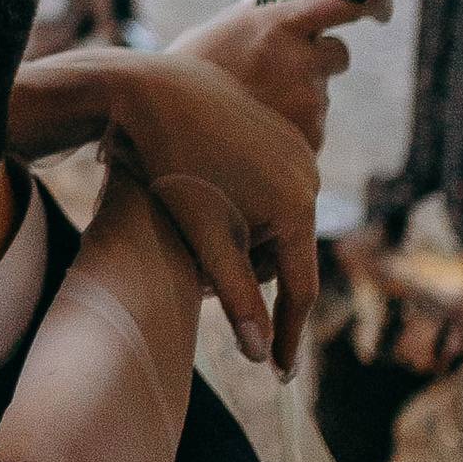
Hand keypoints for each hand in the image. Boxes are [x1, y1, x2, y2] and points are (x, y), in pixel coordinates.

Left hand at [95, 50, 322, 374]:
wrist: (154, 89)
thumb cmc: (174, 166)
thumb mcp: (203, 237)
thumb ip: (236, 296)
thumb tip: (259, 354)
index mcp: (297, 208)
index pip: (300, 288)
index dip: (290, 334)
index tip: (281, 372)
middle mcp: (308, 179)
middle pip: (284, 254)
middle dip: (250, 273)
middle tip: (204, 279)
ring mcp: (296, 152)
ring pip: (274, 222)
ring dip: (245, 239)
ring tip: (198, 231)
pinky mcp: (278, 134)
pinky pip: (268, 188)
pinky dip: (243, 208)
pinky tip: (206, 196)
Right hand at [168, 0, 389, 151]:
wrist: (163, 123)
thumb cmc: (183, 74)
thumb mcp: (217, 30)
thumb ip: (252, 13)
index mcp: (276, 22)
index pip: (343, 2)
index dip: (371, 1)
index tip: (378, 6)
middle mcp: (298, 59)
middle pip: (339, 53)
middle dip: (320, 61)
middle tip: (282, 74)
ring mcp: (306, 101)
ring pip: (320, 95)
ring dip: (298, 99)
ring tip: (251, 110)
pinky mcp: (307, 138)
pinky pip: (312, 128)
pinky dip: (291, 131)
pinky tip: (256, 133)